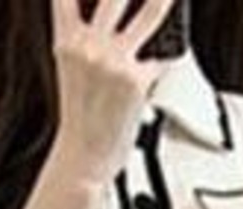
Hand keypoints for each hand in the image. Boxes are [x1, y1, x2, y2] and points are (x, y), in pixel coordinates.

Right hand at [49, 0, 179, 184]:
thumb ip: (85, 37)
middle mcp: (89, 46)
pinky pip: (164, 57)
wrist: (82, 158)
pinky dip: (173, 53)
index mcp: (66, 41)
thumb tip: (110, 20)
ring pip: (149, 14)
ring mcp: (114, 61)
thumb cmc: (80, 120)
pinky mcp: (137, 80)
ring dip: (165, 0)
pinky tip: (176, 49)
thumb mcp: (71, 70)